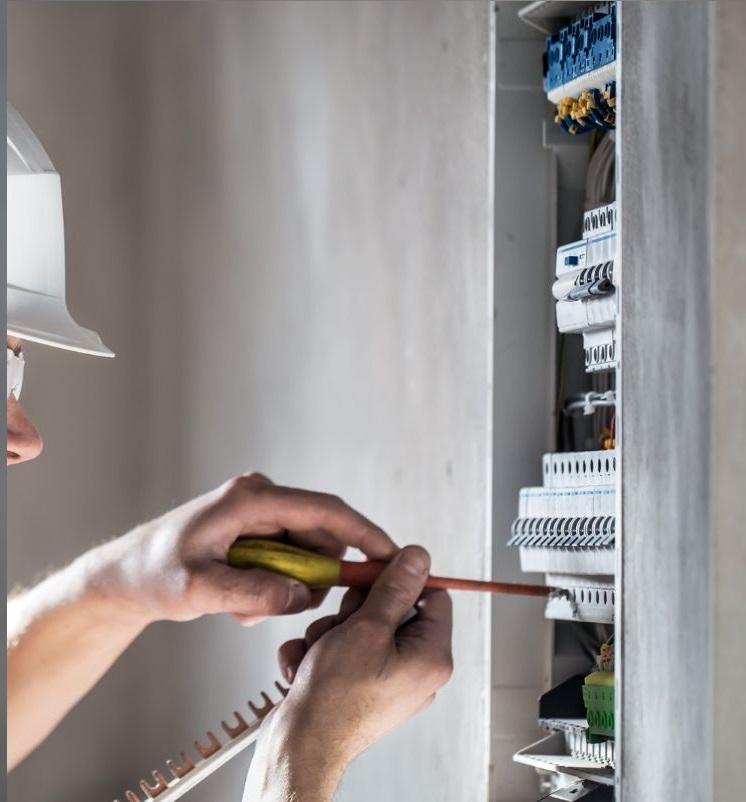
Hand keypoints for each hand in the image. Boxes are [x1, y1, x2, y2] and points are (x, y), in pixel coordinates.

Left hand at [84, 473, 396, 627]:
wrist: (126, 575)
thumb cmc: (154, 573)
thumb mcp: (199, 590)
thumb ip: (253, 592)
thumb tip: (304, 594)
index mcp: (252, 498)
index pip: (325, 510)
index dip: (363, 532)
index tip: (391, 556)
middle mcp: (262, 498)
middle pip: (320, 537)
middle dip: (312, 577)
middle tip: (280, 607)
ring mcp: (261, 513)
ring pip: (306, 554)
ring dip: (288, 586)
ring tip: (244, 606)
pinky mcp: (258, 530)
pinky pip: (289, 561)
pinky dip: (275, 586)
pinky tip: (240, 600)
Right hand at [245, 546, 452, 801]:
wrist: (299, 747)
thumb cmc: (336, 699)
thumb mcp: (367, 628)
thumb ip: (394, 588)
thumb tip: (417, 558)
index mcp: (431, 656)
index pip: (433, 596)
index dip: (402, 579)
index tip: (375, 573)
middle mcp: (415, 669)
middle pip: (391, 609)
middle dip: (356, 610)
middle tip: (342, 625)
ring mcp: (385, 679)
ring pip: (360, 627)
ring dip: (331, 630)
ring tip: (318, 652)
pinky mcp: (358, 686)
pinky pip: (343, 650)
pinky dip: (320, 652)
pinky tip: (306, 666)